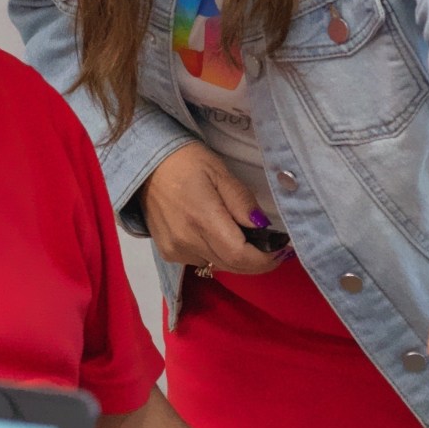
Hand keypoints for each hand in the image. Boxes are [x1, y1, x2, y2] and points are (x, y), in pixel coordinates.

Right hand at [140, 143, 279, 276]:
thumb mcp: (220, 172)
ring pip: (218, 265)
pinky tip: (212, 233)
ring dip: (235, 256)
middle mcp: (187, 241)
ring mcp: (175, 250)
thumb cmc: (187, 162)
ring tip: (238, 233)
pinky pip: (202, 261)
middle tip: (269, 244)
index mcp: (202, 218)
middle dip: (255, 259)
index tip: (282, 250)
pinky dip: (215, 253)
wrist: (146, 166)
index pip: (240, 256)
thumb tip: (263, 227)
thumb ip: (242, 202)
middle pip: (232, 265)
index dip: (265, 259)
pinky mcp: (168, 253)